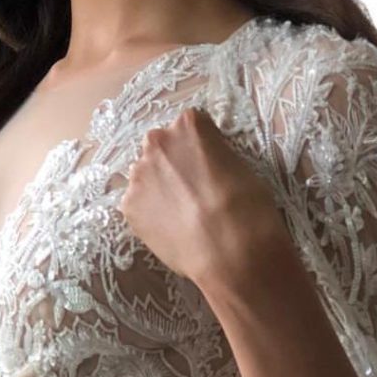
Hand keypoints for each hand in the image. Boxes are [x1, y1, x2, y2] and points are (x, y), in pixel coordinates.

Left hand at [118, 106, 290, 291]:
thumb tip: (204, 165)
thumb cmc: (248, 206)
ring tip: (180, 214)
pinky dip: (150, 214)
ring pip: (146, 175)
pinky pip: (138, 204)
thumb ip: (213, 155)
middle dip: (172, 163)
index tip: (207, 165)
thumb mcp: (240, 166)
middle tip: (191, 190)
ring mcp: (139, 173)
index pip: (190, 125)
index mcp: (189, 125)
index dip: (200, 147)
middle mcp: (158, 142)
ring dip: (158, 188)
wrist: (231, 251)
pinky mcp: (128, 205)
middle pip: (161, 147)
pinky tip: (170, 229)